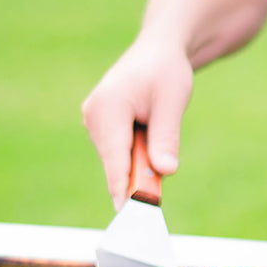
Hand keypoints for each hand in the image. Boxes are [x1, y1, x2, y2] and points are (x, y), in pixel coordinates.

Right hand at [82, 37, 193, 208]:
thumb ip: (166, 138)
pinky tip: (149, 132)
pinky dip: (138, 157)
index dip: (124, 189)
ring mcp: (95, 124)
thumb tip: (165, 171)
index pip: (115, 160)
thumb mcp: (172, 103)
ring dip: (141, 164)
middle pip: (118, 165)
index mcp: (108, 108)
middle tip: (162, 179)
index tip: (130, 214)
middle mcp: (94, 117)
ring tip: (157, 129)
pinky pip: (121, 155)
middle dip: (140, 177)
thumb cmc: (166, 73)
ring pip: (120, 163)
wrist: (158, 52)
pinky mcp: (102, 130)